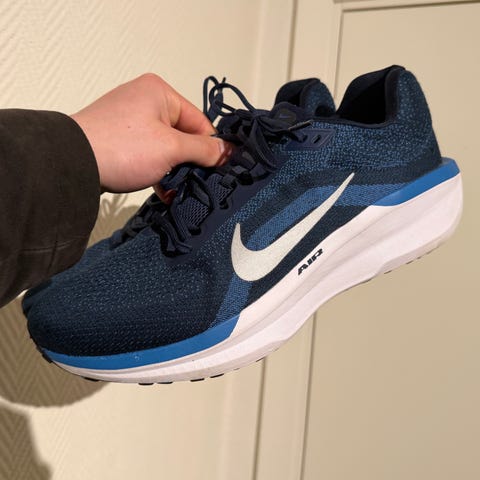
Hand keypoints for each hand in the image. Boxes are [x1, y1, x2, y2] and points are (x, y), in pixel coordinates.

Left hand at [71, 73, 230, 192]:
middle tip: (200, 184)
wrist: (72, 165)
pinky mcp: (119, 140)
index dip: (211, 148)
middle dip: (191, 162)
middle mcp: (145, 101)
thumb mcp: (172, 148)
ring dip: (174, 171)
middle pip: (183, 135)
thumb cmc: (124, 148)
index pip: (199, 121)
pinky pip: (148, 155)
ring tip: (180, 192)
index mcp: (160, 92)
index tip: (220, 171)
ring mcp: (130, 121)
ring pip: (165, 148)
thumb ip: (204, 150)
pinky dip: (157, 173)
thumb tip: (230, 151)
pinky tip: (164, 194)